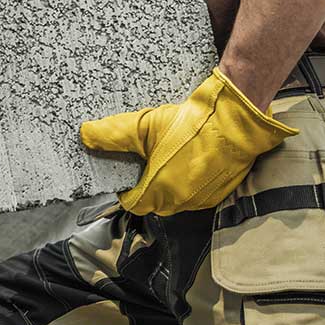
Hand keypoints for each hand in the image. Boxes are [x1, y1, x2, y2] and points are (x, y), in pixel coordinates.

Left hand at [79, 67, 297, 215]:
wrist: (238, 120)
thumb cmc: (191, 125)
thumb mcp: (145, 126)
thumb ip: (113, 134)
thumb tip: (85, 134)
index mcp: (159, 192)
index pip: (132, 203)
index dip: (125, 188)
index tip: (127, 170)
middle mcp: (181, 203)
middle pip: (153, 201)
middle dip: (147, 182)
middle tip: (147, 156)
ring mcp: (203, 200)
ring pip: (176, 197)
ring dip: (169, 181)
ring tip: (169, 153)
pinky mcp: (221, 191)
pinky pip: (197, 191)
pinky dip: (190, 178)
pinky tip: (191, 155)